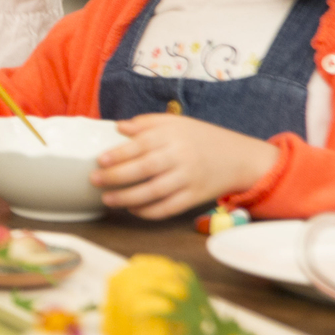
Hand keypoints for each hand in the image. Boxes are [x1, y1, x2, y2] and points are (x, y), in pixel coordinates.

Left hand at [92, 113, 279, 219]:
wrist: (239, 158)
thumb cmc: (201, 137)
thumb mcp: (177, 123)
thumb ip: (147, 123)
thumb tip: (118, 127)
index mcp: (173, 136)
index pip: (142, 145)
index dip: (119, 154)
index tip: (100, 160)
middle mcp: (180, 157)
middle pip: (145, 169)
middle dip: (117, 176)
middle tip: (95, 180)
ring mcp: (189, 179)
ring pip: (155, 192)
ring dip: (128, 198)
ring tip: (107, 199)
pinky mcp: (195, 197)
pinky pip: (169, 208)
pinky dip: (149, 212)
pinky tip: (133, 210)